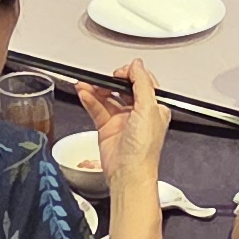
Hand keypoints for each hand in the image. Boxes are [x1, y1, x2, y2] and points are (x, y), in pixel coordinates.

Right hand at [77, 60, 170, 177]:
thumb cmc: (143, 150)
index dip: (131, 74)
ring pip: (107, 98)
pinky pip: (97, 109)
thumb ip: (142, 84)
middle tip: (102, 79)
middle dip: (111, 82)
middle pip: (123, 88)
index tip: (120, 73)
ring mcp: (122, 120)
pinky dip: (90, 100)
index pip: (143, 82)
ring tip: (86, 84)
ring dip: (96, 89)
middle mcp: (139, 113)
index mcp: (154, 108)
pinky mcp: (107, 128)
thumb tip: (137, 65)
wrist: (128, 174)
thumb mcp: (148, 109)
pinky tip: (84, 93)